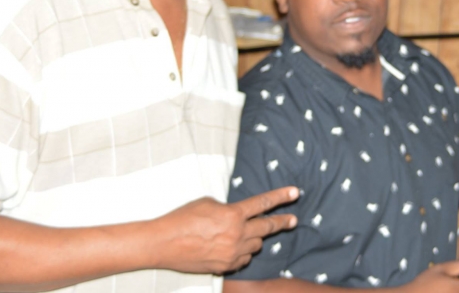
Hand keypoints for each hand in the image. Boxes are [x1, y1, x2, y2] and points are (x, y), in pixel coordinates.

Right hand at [152, 187, 298, 273]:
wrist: (163, 243)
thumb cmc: (182, 218)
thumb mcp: (208, 203)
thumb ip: (228, 209)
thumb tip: (238, 216)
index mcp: (233, 215)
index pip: (263, 203)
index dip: (281, 197)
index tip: (295, 192)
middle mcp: (237, 235)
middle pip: (267, 227)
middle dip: (282, 222)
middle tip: (293, 220)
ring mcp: (232, 253)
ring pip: (256, 245)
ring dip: (254, 238)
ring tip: (244, 233)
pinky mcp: (225, 267)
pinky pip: (243, 260)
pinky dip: (242, 253)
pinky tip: (233, 248)